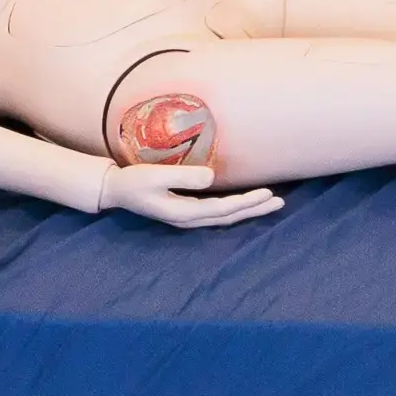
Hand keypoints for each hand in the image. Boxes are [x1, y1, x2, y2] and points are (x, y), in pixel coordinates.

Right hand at [90, 159, 283, 229]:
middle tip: (280, 203)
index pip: (223, 209)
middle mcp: (189, 219)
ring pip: (224, 217)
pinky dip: (234, 209)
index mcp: (184, 213)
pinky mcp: (185, 211)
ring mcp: (187, 217)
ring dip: (247, 210)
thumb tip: (211, 178)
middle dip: (255, 210)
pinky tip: (244, 204)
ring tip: (269, 203)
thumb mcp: (155, 176)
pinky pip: (216, 213)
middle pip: (229, 217)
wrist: (115, 191)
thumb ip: (183, 177)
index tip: (267, 194)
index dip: (246, 202)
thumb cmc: (133, 182)